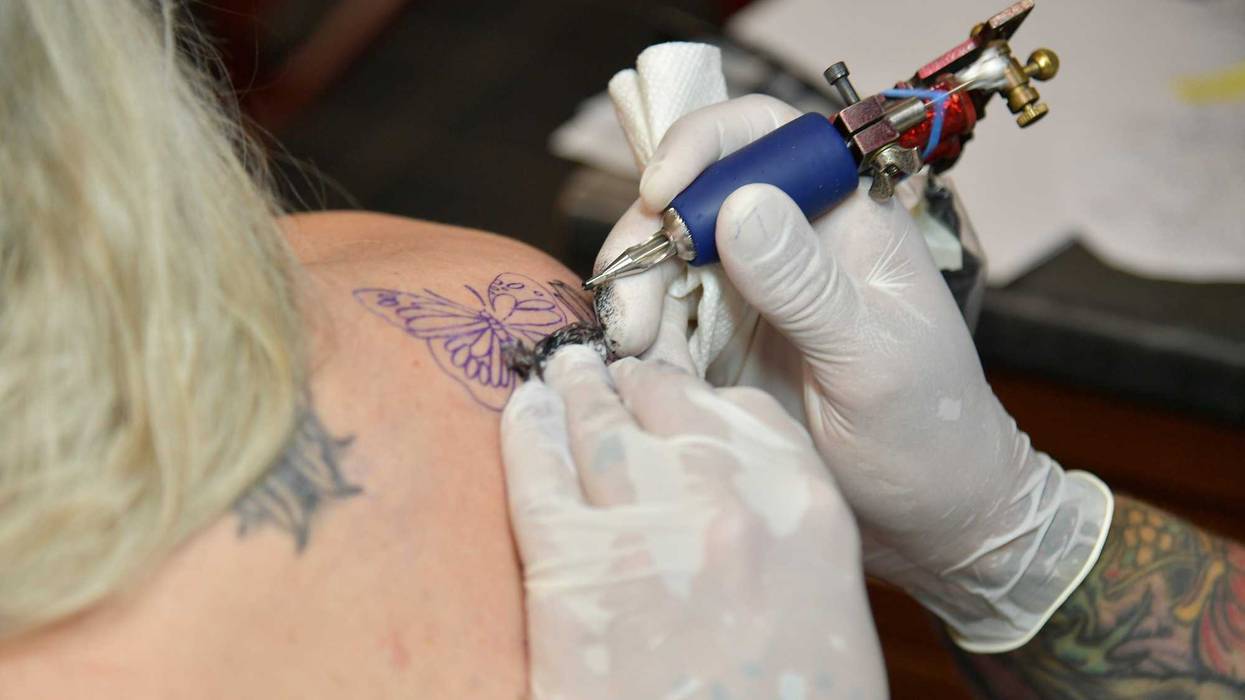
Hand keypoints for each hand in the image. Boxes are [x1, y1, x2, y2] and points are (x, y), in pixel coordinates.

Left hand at [501, 346, 885, 698]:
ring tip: (560, 370)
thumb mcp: (822, 611)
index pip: (741, 412)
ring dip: (574, 388)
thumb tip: (725, 501)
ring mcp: (649, 525)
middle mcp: (730, 496)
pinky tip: (525, 411)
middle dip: (632, 382)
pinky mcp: (573, 569)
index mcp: (806, 506)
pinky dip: (527, 432)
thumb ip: (778, 537)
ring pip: (598, 422)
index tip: (670, 391)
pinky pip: (539, 472)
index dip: (696, 397)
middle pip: (667, 400)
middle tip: (602, 365)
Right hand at [596, 95, 1112, 651]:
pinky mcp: (722, 343)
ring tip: (638, 359)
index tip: (661, 194)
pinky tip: (648, 379)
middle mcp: (790, 241)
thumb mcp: (874, 360)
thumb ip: (807, 285)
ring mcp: (751, 292)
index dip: (702, 144)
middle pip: (691, 198)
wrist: (930, 517)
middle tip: (630, 315)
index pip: (765, 135)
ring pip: (663, 262)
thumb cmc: (929, 430)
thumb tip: (738, 206)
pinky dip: (643, 345)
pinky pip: (661, 323)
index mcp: (845, 217)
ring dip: (636, 303)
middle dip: (647, 244)